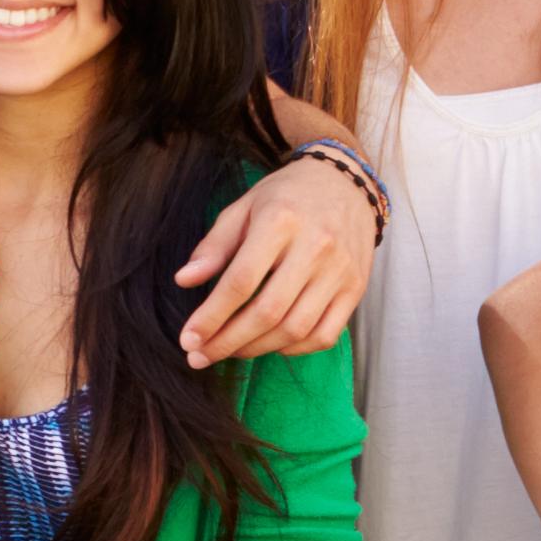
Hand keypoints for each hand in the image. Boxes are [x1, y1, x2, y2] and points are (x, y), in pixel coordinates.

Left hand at [176, 150, 376, 364]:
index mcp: (280, 222)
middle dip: (228, 342)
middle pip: (268, 312)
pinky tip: (271, 344)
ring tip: (230, 351)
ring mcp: (340, 271)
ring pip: (296, 329)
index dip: (211, 316)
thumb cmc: (285, 197)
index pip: (240, 282)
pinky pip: (325, 334)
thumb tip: (184, 280)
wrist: (345, 183)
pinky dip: (294, 349)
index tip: (188, 339)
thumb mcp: (243, 208)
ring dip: (257, 349)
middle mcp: (316, 247)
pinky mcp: (356, 288)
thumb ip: (214, 246)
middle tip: (200, 357)